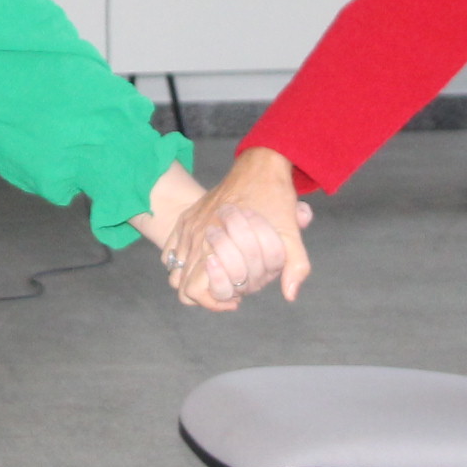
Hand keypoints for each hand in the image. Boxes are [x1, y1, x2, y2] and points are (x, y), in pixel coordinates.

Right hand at [168, 147, 312, 310]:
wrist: (260, 165)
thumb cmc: (274, 199)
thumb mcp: (290, 234)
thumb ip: (295, 266)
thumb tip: (290, 294)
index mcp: (215, 243)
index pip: (195, 291)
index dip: (215, 301)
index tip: (237, 299)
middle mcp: (196, 237)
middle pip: (181, 285)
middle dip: (205, 294)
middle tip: (231, 289)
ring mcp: (188, 226)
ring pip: (174, 270)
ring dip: (193, 279)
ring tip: (219, 277)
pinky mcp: (187, 217)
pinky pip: (170, 250)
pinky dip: (181, 262)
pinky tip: (204, 261)